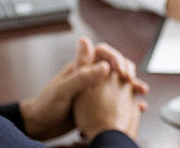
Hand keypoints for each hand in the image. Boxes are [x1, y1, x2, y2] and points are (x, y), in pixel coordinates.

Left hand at [19, 37, 148, 139]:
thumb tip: (104, 65)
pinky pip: (116, 100)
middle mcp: (88, 76)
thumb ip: (82, 76)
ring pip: (117, 82)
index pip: (102, 52)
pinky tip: (136, 107)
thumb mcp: (63, 90)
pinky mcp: (96, 105)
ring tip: (140, 92)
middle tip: (132, 82)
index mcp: (80, 67)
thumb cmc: (45, 106)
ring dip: (130, 85)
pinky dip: (127, 102)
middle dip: (127, 70)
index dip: (115, 57)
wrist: (39, 126)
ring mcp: (93, 90)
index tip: (121, 70)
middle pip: (114, 65)